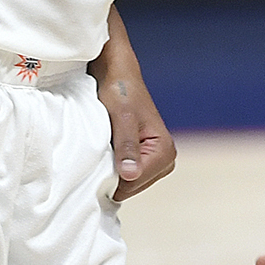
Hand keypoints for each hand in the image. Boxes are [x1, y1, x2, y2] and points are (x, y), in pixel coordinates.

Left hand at [98, 69, 175, 200]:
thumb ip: (127, 146)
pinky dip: (113, 168)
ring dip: (112, 170)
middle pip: (131, 188)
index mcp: (165, 152)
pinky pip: (125, 177)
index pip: (132, 183)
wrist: (119, 76)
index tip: (99, 156)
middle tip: (102, 149)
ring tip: (105, 147)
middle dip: (113, 174)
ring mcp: (156, 162)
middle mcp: (166, 160)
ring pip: (127, 184)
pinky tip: (107, 153)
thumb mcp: (121, 117)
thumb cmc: (121, 92)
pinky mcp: (145, 160)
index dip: (111, 175)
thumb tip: (130, 174)